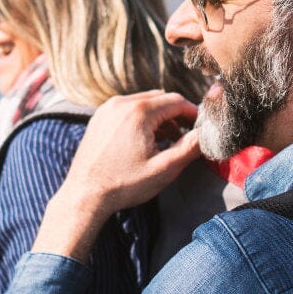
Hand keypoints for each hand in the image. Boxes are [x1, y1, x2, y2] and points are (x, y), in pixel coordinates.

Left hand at [33, 91, 201, 261]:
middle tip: (186, 134)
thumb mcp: (164, 169)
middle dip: (176, 113)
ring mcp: (106, 109)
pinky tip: (145, 140)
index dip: (193, 112)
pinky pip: (126, 109)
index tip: (202, 126)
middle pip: (159, 98)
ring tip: (167, 139)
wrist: (85, 195)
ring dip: (159, 116)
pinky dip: (140, 118)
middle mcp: (120, 103)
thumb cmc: (124, 184)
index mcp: (138, 112)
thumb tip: (207, 133)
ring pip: (143, 102)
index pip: (176, 100)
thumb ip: (190, 147)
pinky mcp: (98, 118)